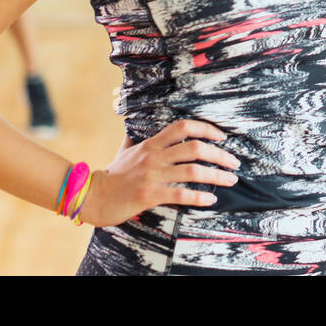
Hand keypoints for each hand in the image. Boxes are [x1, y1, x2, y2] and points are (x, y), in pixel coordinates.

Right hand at [80, 119, 239, 227]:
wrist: (92, 196)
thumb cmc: (112, 175)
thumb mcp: (124, 152)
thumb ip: (133, 141)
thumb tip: (133, 130)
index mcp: (151, 143)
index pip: (183, 126)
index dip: (207, 128)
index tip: (222, 137)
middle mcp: (154, 156)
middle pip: (195, 147)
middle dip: (220, 154)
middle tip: (234, 162)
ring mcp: (152, 175)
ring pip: (193, 171)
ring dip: (217, 175)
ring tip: (230, 180)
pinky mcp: (149, 195)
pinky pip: (181, 194)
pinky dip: (199, 197)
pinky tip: (210, 199)